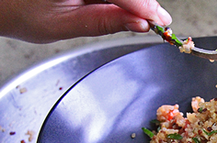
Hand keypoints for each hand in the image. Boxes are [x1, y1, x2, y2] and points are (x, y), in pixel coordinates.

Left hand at [0, 0, 171, 42]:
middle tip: (159, 20)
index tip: (158, 22)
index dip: (142, 6)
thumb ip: (104, 22)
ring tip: (147, 16)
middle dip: (143, 2)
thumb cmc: (21, 12)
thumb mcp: (65, 24)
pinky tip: (129, 7)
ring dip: (134, 0)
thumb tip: (138, 24)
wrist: (0, 0)